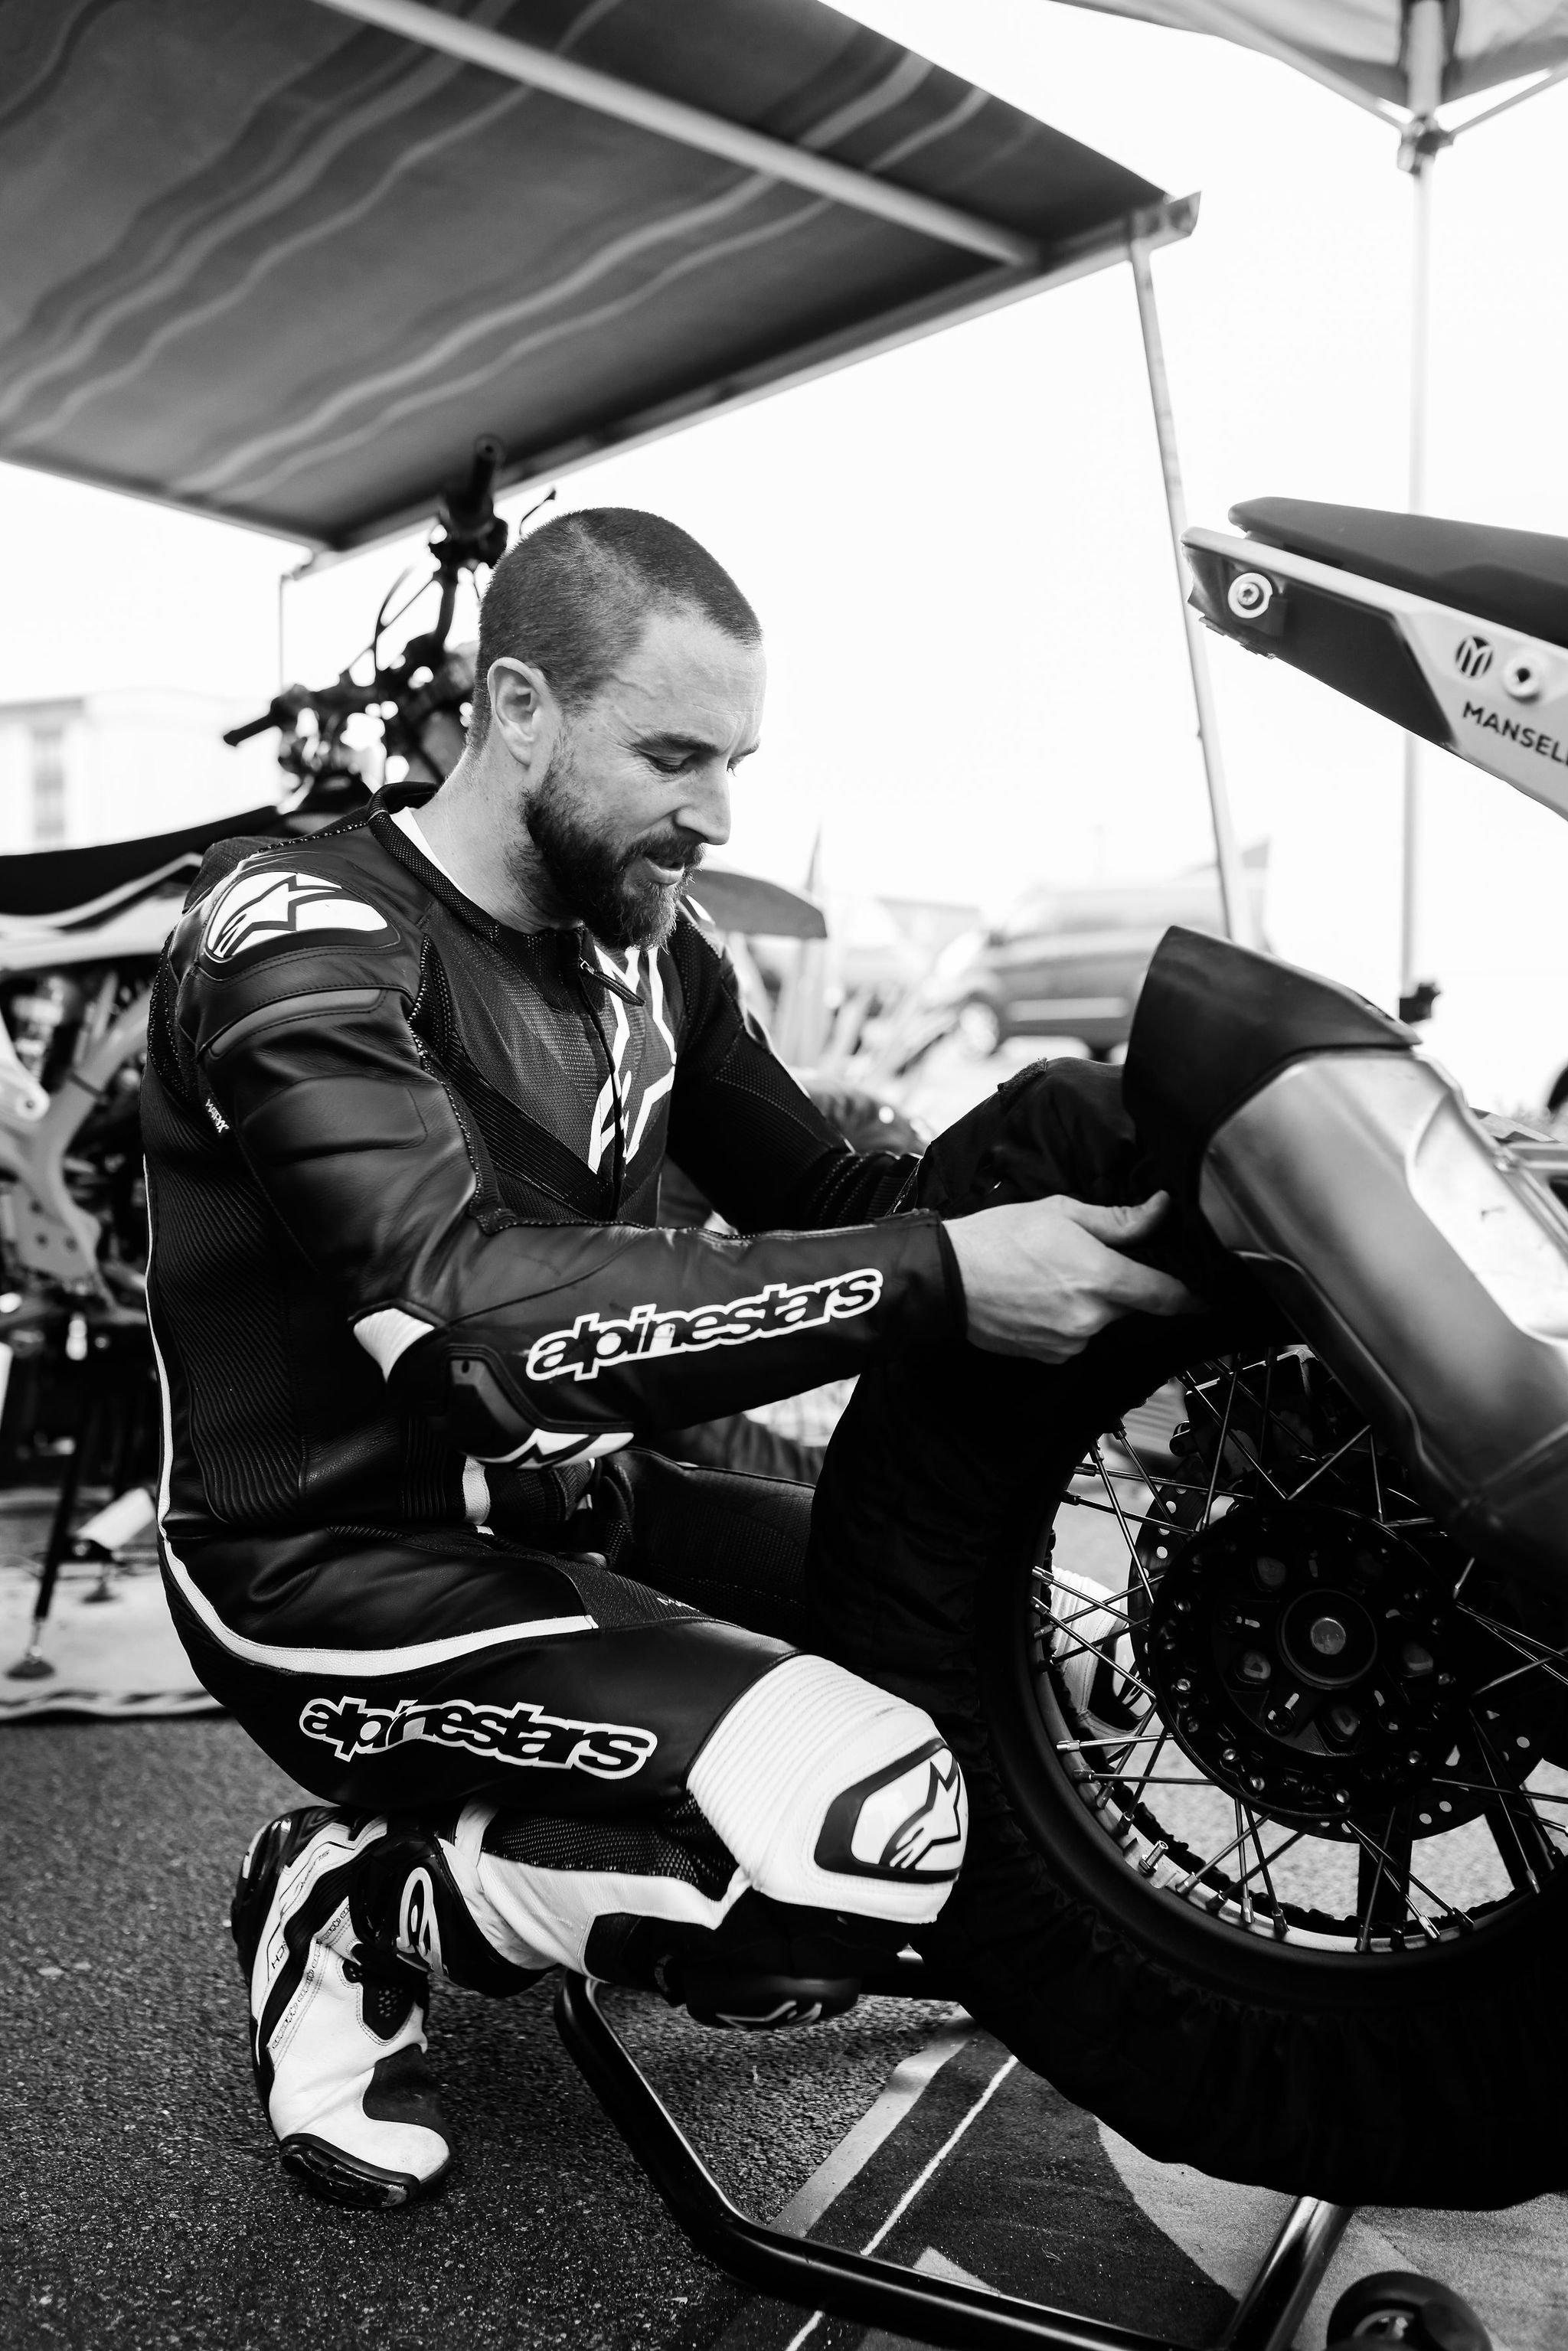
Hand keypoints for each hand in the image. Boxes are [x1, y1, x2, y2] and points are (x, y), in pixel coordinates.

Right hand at [944, 1192, 1201, 1363]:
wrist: (945, 1279)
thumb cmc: (997, 1238)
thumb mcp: (1062, 1211)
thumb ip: (1119, 1219)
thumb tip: (1159, 1211)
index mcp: (1102, 1277)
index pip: (1167, 1296)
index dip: (1193, 1298)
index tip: (1208, 1298)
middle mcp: (1092, 1317)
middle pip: (1131, 1305)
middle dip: (1120, 1284)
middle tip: (1085, 1260)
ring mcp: (1070, 1341)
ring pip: (1101, 1321)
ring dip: (1091, 1302)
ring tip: (1051, 1276)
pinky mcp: (1050, 1356)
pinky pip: (1076, 1337)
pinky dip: (1068, 1319)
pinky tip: (1038, 1298)